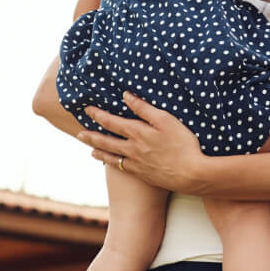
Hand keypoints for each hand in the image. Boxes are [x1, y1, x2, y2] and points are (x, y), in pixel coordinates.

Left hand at [78, 92, 206, 192]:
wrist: (191, 174)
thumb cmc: (183, 144)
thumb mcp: (166, 120)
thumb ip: (145, 108)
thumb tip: (126, 96)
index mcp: (137, 133)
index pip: (111, 122)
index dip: (98, 115)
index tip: (87, 109)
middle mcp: (132, 149)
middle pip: (106, 141)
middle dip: (91, 136)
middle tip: (78, 133)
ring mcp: (136, 164)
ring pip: (111, 156)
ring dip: (98, 151)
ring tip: (89, 148)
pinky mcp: (143, 175)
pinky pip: (121, 168)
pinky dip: (112, 163)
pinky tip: (110, 163)